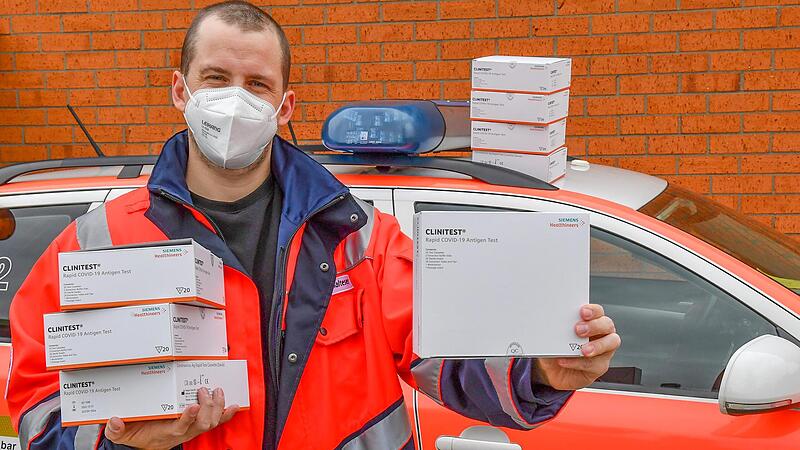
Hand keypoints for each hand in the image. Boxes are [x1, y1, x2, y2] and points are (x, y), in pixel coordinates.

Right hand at [104, 387, 238, 449]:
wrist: (142, 446)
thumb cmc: (135, 436)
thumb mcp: (120, 434)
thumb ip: (116, 429)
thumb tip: (114, 420)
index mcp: (165, 433)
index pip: (180, 427)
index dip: (188, 418)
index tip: (192, 406)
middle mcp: (182, 432)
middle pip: (202, 424)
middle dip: (207, 407)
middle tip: (204, 390)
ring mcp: (191, 429)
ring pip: (211, 422)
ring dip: (217, 407)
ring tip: (217, 391)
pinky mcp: (197, 426)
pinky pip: (216, 422)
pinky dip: (226, 414)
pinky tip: (233, 406)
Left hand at [536, 304, 619, 390]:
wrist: (553, 372)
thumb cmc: (555, 349)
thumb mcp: (553, 337)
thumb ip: (556, 328)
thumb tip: (549, 322)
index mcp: (590, 321)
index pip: (597, 311)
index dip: (592, 310)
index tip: (582, 312)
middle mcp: (601, 333)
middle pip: (607, 324)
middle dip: (594, 326)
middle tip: (578, 330)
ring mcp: (604, 350)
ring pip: (611, 343)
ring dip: (597, 345)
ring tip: (582, 350)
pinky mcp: (600, 366)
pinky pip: (595, 364)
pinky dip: (578, 362)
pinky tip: (564, 361)